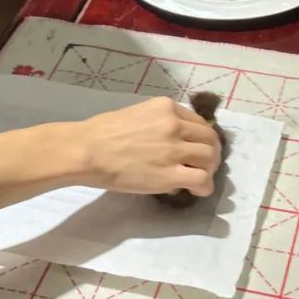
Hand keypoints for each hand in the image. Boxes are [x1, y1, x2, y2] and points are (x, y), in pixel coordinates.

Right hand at [78, 95, 220, 195]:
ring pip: (210, 158)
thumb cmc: (102, 132)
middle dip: (211, 152)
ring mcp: (174, 149)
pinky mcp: (170, 174)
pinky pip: (202, 179)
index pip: (197, 121)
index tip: (195, 147)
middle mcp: (175, 125)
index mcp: (166, 107)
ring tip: (200, 178)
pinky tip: (197, 190)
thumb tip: (169, 141)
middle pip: (209, 138)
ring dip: (209, 169)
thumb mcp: (136, 114)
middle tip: (204, 164)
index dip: (200, 136)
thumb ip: (158, 123)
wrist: (88, 150)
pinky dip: (205, 186)